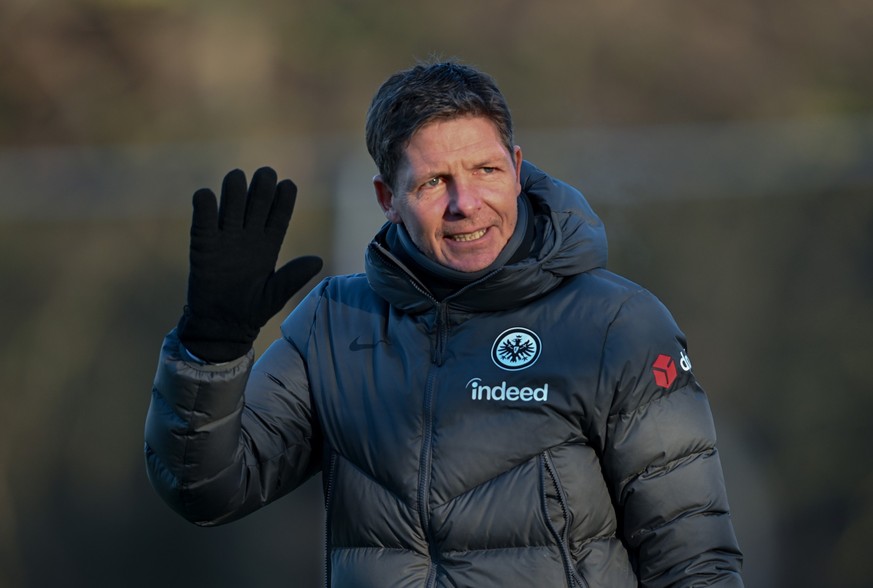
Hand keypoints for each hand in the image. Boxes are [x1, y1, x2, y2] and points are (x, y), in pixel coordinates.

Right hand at [177, 167, 322, 361]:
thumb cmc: (252, 310)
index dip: (284, 199)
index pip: (279, 215)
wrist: (222, 325)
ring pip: (232, 203)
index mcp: (269, 243)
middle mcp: (249, 235)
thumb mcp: (275, 295)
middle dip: (261, 186)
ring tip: (236, 179)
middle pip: (256, 202)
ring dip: (234, 189)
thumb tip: (317, 261)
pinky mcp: (202, 244)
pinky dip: (204, 205)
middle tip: (265, 174)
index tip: (288, 185)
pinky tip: (206, 197)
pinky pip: (203, 218)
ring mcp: (225, 237)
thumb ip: (293, 278)